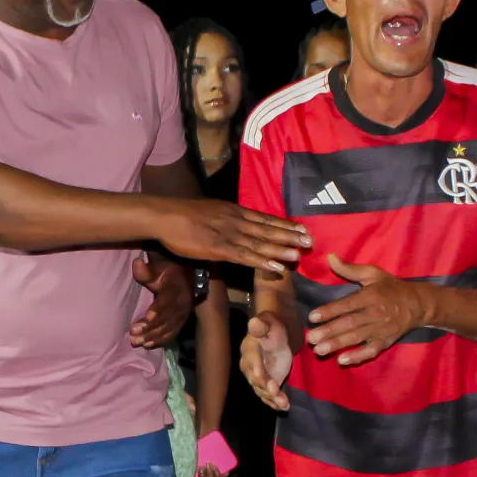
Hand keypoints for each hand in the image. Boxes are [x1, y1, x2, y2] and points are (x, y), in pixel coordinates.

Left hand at [129, 254, 191, 346]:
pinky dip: (160, 341)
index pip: (168, 300)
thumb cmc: (167, 274)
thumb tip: (136, 263)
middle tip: (133, 332)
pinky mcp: (181, 323)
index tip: (147, 316)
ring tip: (135, 341)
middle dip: (150, 327)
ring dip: (152, 336)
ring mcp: (183, 315)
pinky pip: (171, 334)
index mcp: (176, 288)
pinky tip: (147, 345)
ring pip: (168, 328)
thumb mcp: (158, 269)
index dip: (158, 309)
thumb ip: (146, 270)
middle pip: (167, 318)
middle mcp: (182, 304)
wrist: (186, 281)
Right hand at [153, 197, 309, 274]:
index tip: (302, 228)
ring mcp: (229, 235)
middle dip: (289, 236)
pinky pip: (245, 256)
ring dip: (280, 249)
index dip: (284, 224)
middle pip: (268, 229)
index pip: (265, 218)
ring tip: (298, 254)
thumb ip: (225, 219)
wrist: (166, 216)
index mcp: (234, 211)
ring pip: (260, 243)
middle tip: (310, 241)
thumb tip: (236, 224)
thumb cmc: (183, 215)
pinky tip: (275, 266)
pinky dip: (261, 261)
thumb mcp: (210, 212)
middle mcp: (236, 221)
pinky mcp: (219, 248)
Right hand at [240, 313, 294, 409]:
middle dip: (265, 387)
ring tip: (284, 404)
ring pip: (262, 390)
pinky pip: (267, 395)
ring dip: (272, 398)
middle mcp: (249, 366)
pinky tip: (283, 407)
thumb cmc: (272, 328)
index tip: (260, 376)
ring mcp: (257, 378)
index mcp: (249, 350)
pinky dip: (274, 402)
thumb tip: (254, 322)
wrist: (276, 337)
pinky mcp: (265, 385)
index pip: (252, 360)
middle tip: (276, 392)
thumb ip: (262, 326)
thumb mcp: (268, 323)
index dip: (256, 368)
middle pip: (255, 379)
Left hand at [302, 255, 428, 366]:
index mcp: (371, 296)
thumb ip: (350, 269)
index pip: (347, 304)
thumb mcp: (373, 274)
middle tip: (310, 338)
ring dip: (337, 345)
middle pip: (350, 324)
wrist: (418, 304)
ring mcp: (381, 329)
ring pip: (357, 338)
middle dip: (329, 331)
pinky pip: (371, 351)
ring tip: (319, 350)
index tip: (312, 317)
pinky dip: (357, 357)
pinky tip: (342, 360)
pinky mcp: (385, 342)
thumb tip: (329, 257)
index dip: (329, 311)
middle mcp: (375, 313)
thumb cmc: (391, 288)